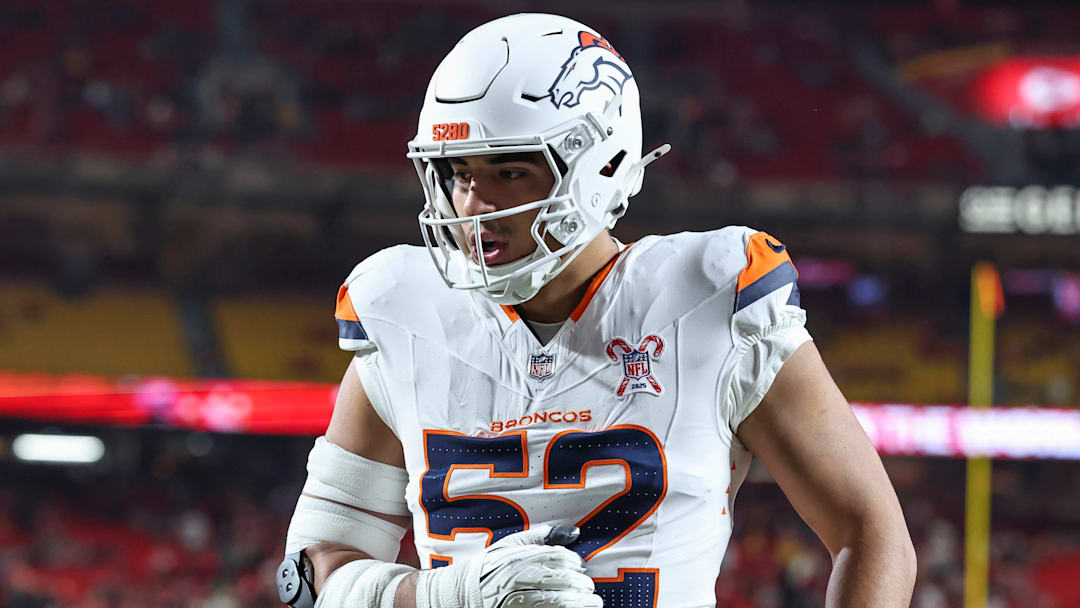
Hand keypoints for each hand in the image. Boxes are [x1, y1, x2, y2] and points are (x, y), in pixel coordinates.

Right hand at [414, 525, 602, 607]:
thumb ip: (537, 538)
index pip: (553, 558)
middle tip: (590, 589)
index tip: (582, 567)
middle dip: (579, 585)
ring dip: (577, 603)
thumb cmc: (484, 571)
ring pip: (554, 602)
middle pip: (557, 580)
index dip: (572, 563)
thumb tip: (573, 532)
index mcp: (514, 559)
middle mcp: (514, 579)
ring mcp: (512, 602)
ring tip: (592, 603)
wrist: (453, 597)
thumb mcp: (506, 548)